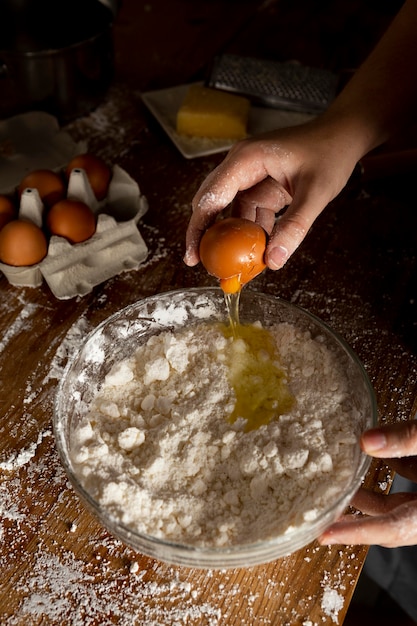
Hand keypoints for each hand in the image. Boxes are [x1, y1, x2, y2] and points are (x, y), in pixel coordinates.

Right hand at [184, 118, 361, 270]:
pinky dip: (249, 236)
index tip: (192, 256)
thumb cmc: (331, 152)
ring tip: (232, 268)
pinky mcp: (260, 187)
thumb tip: (275, 261)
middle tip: (206, 266)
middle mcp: (241, 166)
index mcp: (246, 159)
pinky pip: (247, 216)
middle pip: (211, 205)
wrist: (345, 135)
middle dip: (208, 237)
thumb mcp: (316, 192)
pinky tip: (255, 255)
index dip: (198, 229)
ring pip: (229, 214)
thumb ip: (294, 227)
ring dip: (231, 240)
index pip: (211, 197)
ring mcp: (249, 177)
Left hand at [319, 420, 416, 547]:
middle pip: (390, 520)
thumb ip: (406, 440)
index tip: (325, 536)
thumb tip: (365, 441)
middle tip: (320, 518)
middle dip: (354, 520)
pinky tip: (367, 448)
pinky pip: (406, 475)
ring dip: (366, 492)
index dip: (358, 533)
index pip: (394, 527)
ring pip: (397, 500)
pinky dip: (386, 465)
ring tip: (335, 484)